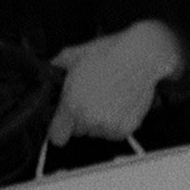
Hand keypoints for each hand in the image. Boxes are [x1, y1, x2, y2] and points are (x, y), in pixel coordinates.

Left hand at [47, 20, 189, 146]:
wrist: (141, 56)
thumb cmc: (108, 53)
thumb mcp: (74, 54)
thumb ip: (56, 66)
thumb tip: (48, 70)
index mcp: (71, 104)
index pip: (57, 136)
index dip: (59, 128)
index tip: (63, 123)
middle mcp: (88, 119)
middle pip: (78, 131)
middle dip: (81, 118)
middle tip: (92, 97)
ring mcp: (108, 126)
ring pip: (97, 132)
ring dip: (99, 121)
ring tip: (107, 98)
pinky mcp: (126, 128)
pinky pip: (115, 133)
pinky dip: (116, 123)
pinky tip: (119, 104)